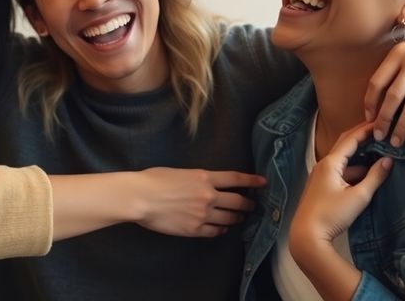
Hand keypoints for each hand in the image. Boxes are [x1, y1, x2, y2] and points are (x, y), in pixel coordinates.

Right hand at [134, 168, 265, 237]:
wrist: (141, 198)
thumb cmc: (153, 180)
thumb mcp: (180, 172)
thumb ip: (196, 179)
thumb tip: (204, 184)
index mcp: (204, 177)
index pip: (235, 178)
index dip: (252, 180)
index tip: (263, 182)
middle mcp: (209, 196)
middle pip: (237, 201)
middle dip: (248, 204)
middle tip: (251, 206)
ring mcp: (203, 214)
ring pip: (229, 219)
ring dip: (236, 218)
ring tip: (238, 218)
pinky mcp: (194, 229)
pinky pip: (215, 232)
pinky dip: (221, 230)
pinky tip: (221, 229)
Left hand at [290, 124, 391, 244]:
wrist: (307, 235)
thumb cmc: (332, 215)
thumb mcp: (358, 197)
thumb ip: (374, 177)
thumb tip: (388, 161)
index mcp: (330, 163)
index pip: (350, 138)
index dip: (366, 129)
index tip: (380, 122)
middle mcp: (323, 165)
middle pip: (344, 144)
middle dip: (362, 136)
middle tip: (379, 130)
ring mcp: (320, 176)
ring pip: (342, 159)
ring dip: (359, 154)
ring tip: (378, 150)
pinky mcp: (321, 186)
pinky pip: (339, 170)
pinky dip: (353, 168)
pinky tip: (366, 173)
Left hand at [365, 21, 404, 145]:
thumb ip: (393, 68)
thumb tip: (374, 100)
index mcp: (399, 52)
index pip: (378, 81)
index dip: (370, 103)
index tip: (368, 120)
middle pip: (394, 96)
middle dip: (384, 120)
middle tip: (379, 137)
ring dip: (403, 126)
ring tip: (397, 141)